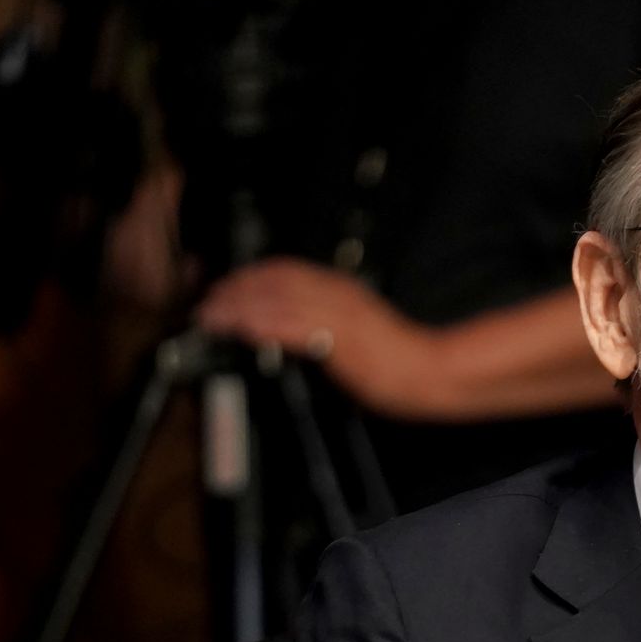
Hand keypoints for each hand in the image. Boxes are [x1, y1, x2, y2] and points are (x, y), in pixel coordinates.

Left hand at [195, 258, 437, 416]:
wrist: (432, 372)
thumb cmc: (406, 360)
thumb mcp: (366, 330)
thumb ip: (336, 324)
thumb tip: (308, 333)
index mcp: (344, 289)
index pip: (289, 270)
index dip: (253, 275)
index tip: (230, 286)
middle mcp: (336, 294)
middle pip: (274, 280)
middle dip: (235, 289)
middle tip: (208, 301)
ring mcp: (335, 314)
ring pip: (273, 300)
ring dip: (237, 307)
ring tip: (211, 317)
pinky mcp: (335, 338)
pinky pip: (287, 326)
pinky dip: (259, 324)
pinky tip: (239, 329)